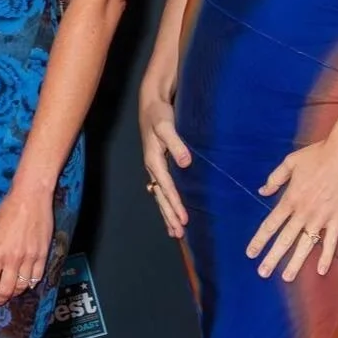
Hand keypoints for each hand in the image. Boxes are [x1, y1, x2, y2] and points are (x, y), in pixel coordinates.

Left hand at [0, 184, 52, 307]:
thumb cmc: (8, 210)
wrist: (31, 197)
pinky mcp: (42, 255)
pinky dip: (29, 284)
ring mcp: (29, 259)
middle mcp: (12, 260)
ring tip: (9, 296)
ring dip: (14, 294)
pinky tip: (25, 285)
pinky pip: (36, 277)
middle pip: (6, 290)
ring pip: (21, 286)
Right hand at [139, 90, 191, 237]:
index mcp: (153, 159)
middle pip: (161, 196)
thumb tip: (186, 162)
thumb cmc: (159, 113)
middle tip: (179, 233)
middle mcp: (153, 166)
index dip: (175, 203)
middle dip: (169, 215)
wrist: (152, 103)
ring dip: (167, 213)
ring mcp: (155, 166)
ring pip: (160, 195)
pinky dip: (166, 202)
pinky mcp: (159, 164)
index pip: (166, 187)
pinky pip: (162, 188)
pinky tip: (170, 212)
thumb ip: (176, 143)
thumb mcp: (166, 125)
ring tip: (175, 231)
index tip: (184, 218)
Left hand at [247, 139, 337, 281]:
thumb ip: (275, 178)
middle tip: (262, 273)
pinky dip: (327, 257)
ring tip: (286, 277)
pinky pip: (331, 242)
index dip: (259, 240)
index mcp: (290, 199)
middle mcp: (303, 212)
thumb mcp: (290, 162)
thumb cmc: (317, 155)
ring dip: (295, 263)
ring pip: (305, 245)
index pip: (270, 225)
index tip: (250, 253)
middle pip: (284, 239)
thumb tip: (261, 191)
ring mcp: (321, 217)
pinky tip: (321, 270)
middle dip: (272, 258)